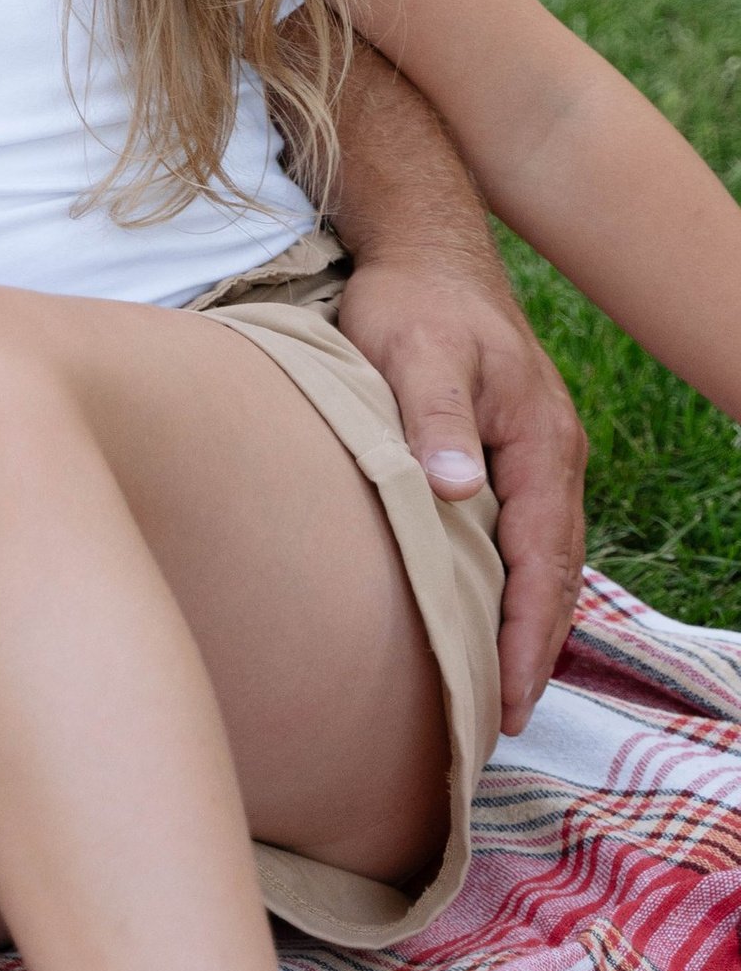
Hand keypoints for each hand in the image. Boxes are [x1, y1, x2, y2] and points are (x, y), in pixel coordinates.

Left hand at [336, 244, 587, 734]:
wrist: (425, 251)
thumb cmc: (414, 303)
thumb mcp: (414, 354)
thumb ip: (434, 422)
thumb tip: (459, 491)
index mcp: (540, 444)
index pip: (541, 561)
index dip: (525, 634)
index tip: (505, 695)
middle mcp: (551, 458)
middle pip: (555, 574)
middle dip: (535, 650)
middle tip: (502, 719)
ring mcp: (536, 458)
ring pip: (544, 560)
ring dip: (529, 625)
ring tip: (502, 690)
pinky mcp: (509, 455)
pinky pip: (525, 538)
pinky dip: (516, 587)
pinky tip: (489, 618)